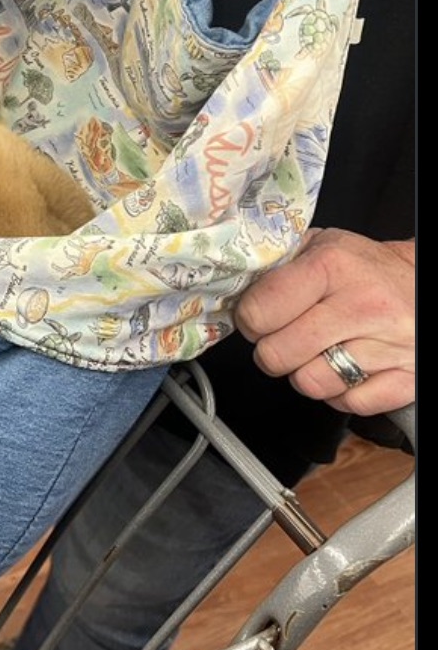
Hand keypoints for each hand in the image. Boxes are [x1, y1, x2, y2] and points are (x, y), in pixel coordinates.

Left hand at [236, 228, 414, 414]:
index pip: (259, 311)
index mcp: (333, 266)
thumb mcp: (319, 246)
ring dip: (304, 373)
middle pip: (279, 354)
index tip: (256, 317)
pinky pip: (350, 404)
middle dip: (270, 350)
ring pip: (311, 383)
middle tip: (281, 338)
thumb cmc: (363, 267)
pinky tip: (344, 369)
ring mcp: (389, 345)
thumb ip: (275, 264)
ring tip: (315, 352)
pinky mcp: (408, 377)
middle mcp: (363, 305)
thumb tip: (231, 286)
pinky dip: (340, 394)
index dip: (248, 319)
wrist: (424, 283)